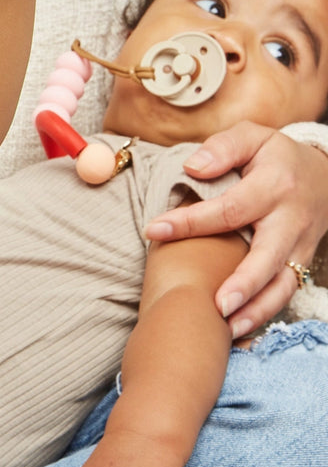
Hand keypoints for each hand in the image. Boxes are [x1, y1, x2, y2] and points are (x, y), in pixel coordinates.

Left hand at [145, 122, 327, 336]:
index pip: (230, 208)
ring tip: (227, 329)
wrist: (324, 174)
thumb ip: (222, 148)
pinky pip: (287, 293)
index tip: (155, 230)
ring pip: (283, 285)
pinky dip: (265, 314)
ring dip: (257, 310)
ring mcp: (300, 246)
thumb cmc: (274, 155)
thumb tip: (192, 168)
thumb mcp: (252, 136)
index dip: (192, 221)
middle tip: (216, 305)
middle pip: (268, 257)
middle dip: (244, 284)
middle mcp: (290, 220)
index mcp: (274, 186)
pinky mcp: (302, 263)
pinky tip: (239, 330)